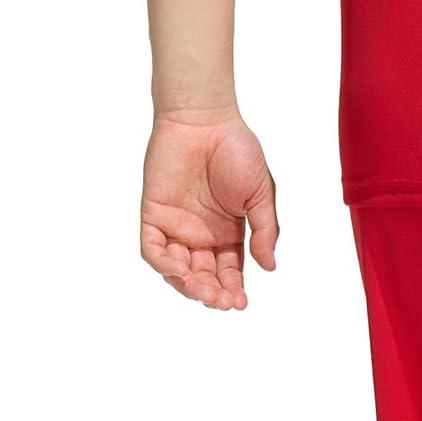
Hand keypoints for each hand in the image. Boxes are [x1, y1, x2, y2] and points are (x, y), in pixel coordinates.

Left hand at [141, 111, 278, 308]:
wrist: (205, 117)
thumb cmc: (237, 149)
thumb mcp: (262, 195)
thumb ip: (265, 231)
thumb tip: (269, 267)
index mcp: (227, 234)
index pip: (228, 273)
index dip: (233, 291)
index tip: (239, 303)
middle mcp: (201, 235)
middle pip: (203, 278)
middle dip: (212, 293)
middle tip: (221, 300)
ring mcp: (176, 226)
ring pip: (177, 271)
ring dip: (188, 286)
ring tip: (203, 290)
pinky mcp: (154, 214)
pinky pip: (153, 249)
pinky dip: (163, 265)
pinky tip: (178, 271)